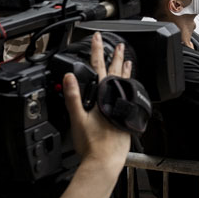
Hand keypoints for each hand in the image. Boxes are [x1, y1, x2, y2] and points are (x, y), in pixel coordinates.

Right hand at [65, 31, 132, 170]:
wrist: (106, 159)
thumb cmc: (92, 143)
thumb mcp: (77, 118)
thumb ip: (74, 96)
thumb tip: (69, 77)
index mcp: (104, 94)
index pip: (99, 67)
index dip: (97, 50)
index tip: (98, 37)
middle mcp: (116, 97)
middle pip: (116, 71)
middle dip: (116, 56)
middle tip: (119, 45)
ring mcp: (123, 105)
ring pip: (125, 82)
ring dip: (125, 70)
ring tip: (128, 60)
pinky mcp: (126, 114)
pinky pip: (128, 94)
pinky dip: (128, 86)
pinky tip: (129, 87)